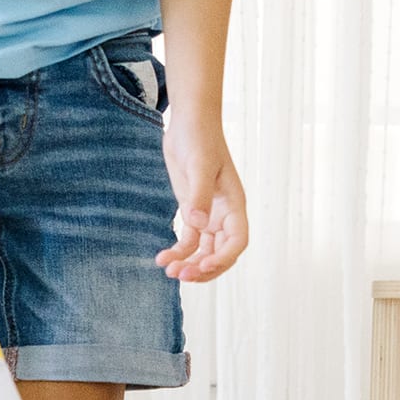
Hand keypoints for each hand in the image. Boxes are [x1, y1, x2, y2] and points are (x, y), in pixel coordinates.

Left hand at [157, 117, 247, 281]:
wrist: (188, 124)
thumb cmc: (200, 139)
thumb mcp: (200, 166)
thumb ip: (199, 196)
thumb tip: (196, 224)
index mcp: (234, 205)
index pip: (237, 241)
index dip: (223, 258)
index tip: (202, 266)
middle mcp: (224, 214)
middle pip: (221, 253)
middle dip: (203, 268)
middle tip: (181, 276)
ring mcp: (209, 215)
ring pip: (204, 251)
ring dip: (189, 263)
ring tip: (169, 271)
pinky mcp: (192, 211)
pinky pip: (189, 240)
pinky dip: (177, 251)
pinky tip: (161, 257)